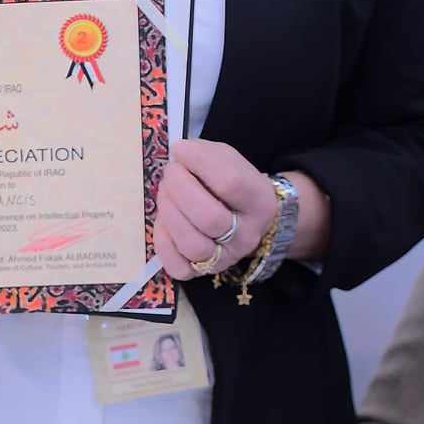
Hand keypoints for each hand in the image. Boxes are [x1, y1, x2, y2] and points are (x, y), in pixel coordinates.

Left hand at [154, 139, 281, 281]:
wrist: (243, 218)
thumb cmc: (233, 185)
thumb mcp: (228, 161)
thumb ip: (206, 155)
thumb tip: (179, 153)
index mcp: (260, 202)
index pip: (230, 183)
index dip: (198, 162)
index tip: (180, 151)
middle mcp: (247, 236)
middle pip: (210, 218)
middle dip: (180, 189)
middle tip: (170, 173)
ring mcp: (225, 258)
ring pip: (193, 244)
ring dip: (170, 213)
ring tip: (165, 193)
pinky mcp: (202, 273)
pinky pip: (178, 266)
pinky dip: (163, 241)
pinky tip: (164, 221)